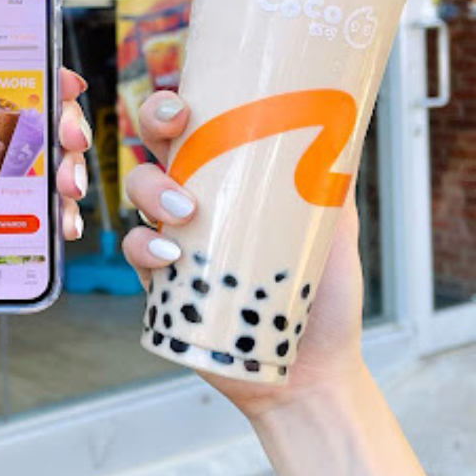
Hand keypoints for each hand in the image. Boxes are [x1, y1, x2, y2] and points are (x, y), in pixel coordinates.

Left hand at [0, 0, 93, 344]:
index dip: (28, 69)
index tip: (60, 78)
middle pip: (21, 116)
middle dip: (60, 122)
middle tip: (70, 139)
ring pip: (35, 163)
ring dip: (66, 167)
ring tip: (67, 187)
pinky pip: (30, 214)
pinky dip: (57, 214)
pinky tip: (65, 224)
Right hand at [121, 91, 364, 418]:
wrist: (313, 372)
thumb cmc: (325, 298)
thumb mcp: (335, 232)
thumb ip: (331, 185)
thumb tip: (340, 130)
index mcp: (228, 178)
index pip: (193, 127)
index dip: (176, 104)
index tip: (186, 103)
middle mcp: (194, 200)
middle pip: (155, 144)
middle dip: (152, 125)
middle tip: (176, 132)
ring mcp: (174, 238)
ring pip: (138, 191)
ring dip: (150, 187)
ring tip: (183, 212)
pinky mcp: (161, 282)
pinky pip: (135, 252)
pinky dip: (141, 245)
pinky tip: (166, 253)